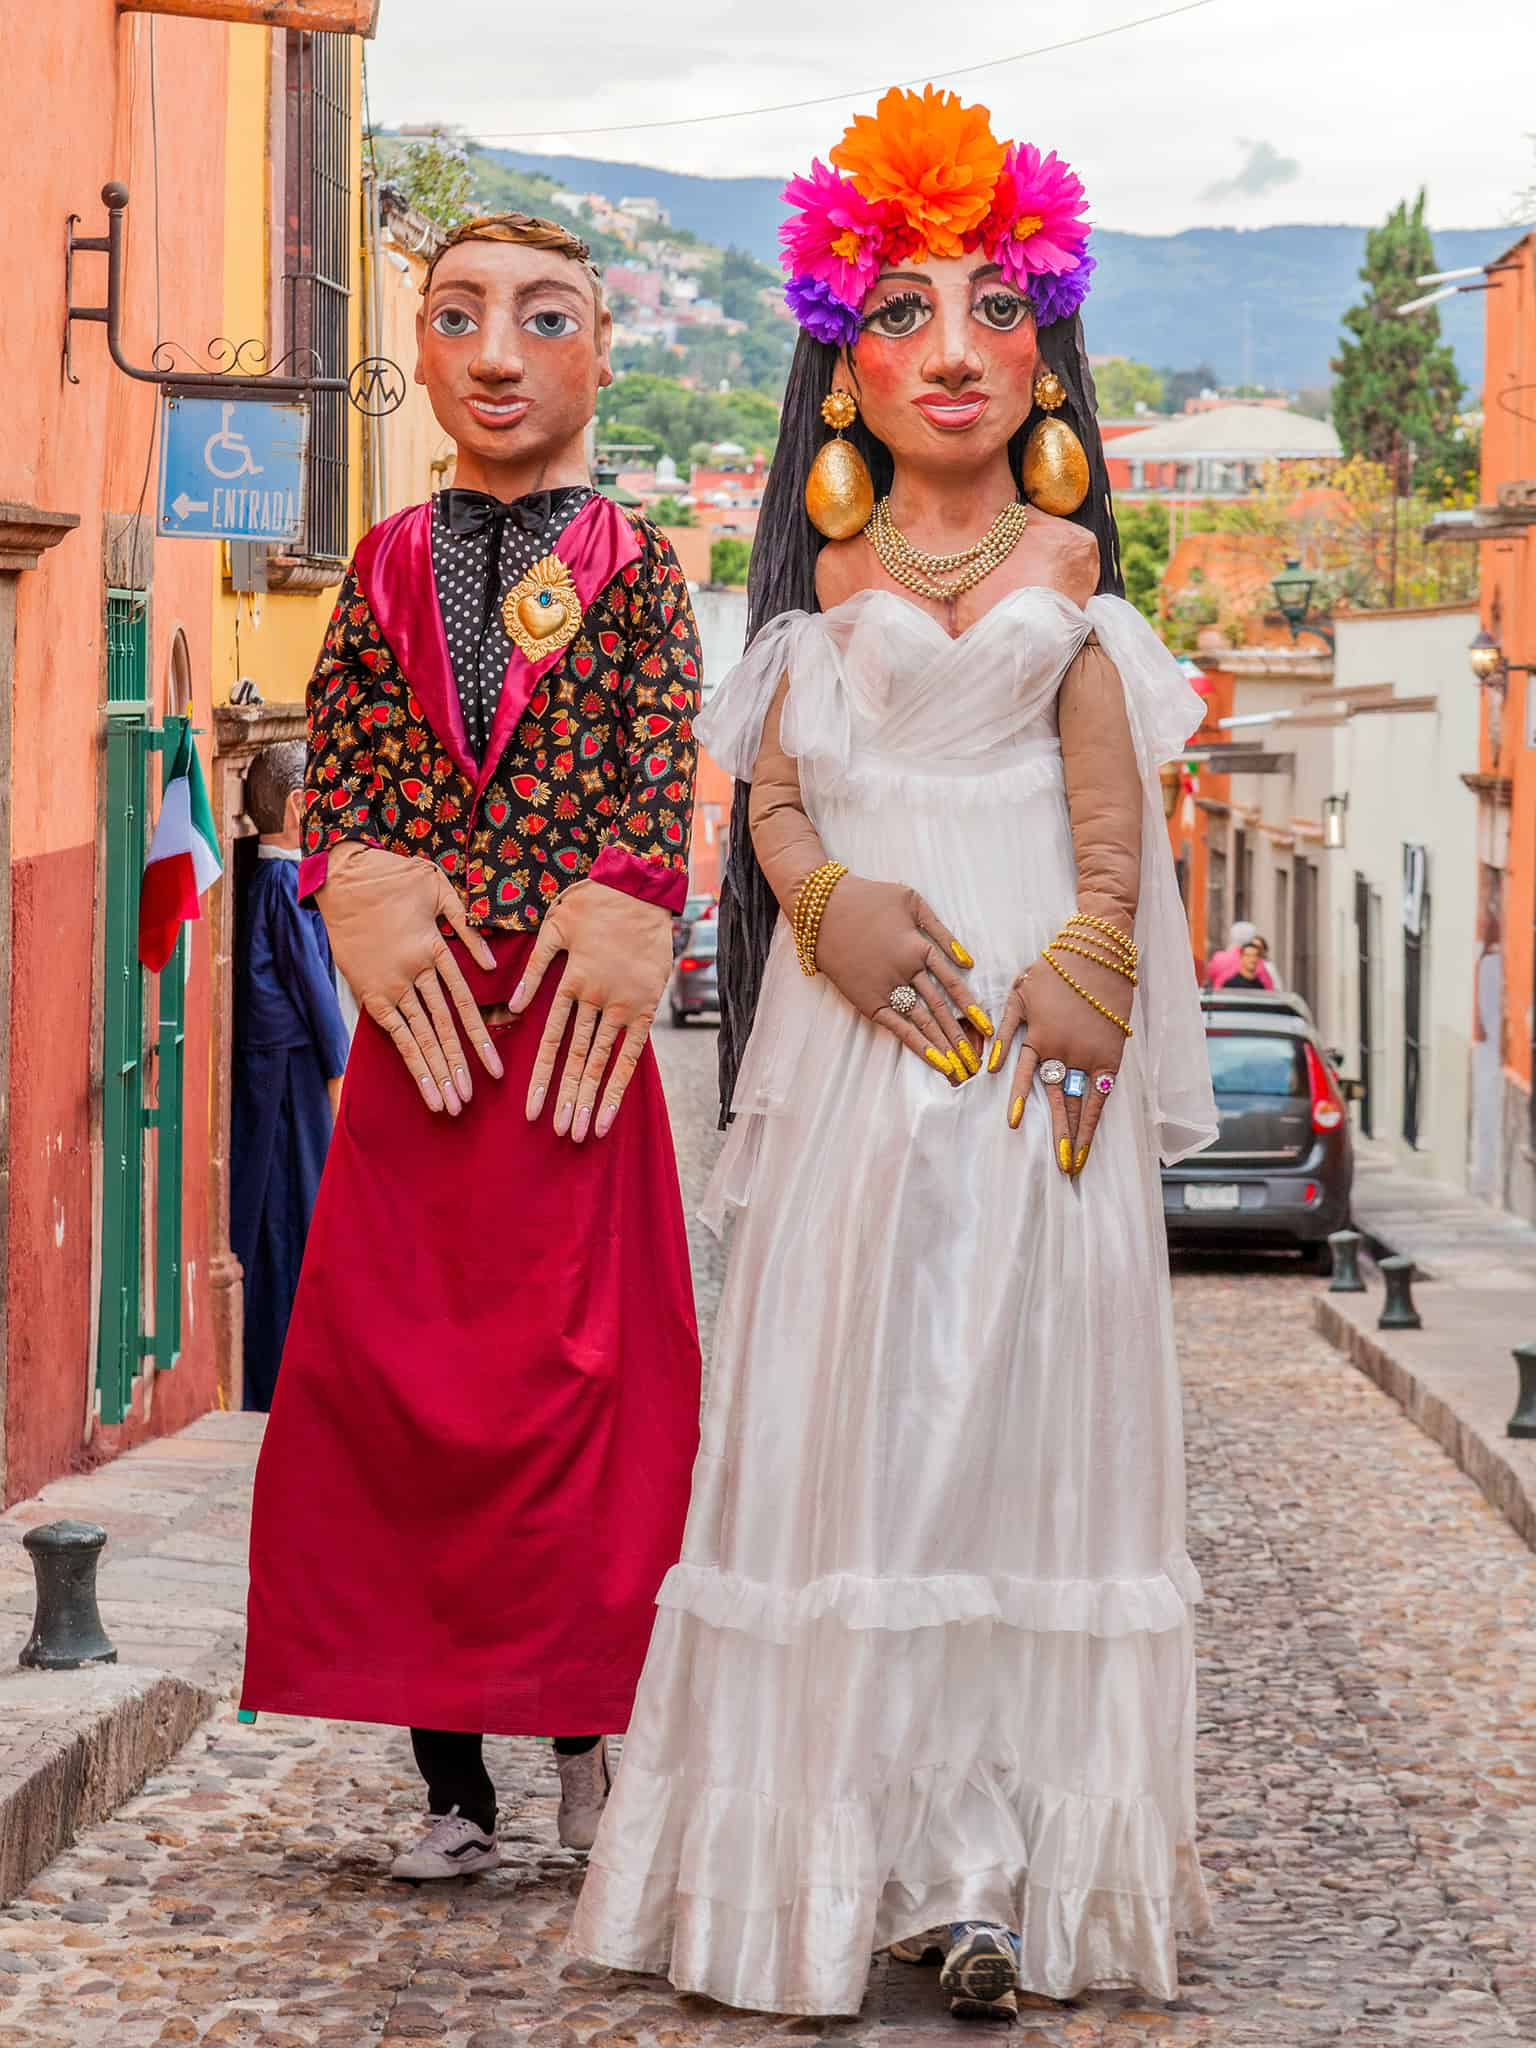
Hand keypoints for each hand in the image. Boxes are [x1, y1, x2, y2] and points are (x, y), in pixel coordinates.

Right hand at [315, 841, 502, 1115]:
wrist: (342, 877)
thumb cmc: (395, 878)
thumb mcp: (439, 888)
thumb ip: (466, 925)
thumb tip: (491, 963)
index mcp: (434, 949)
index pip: (465, 1004)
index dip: (481, 1040)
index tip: (495, 1069)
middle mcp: (413, 972)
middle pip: (443, 1029)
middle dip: (457, 1067)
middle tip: (468, 1101)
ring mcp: (390, 985)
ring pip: (418, 1035)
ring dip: (433, 1071)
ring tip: (447, 1103)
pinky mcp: (369, 991)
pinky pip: (392, 1030)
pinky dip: (408, 1056)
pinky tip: (420, 1080)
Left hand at [509, 880, 672, 1139]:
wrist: (640, 888)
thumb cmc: (591, 903)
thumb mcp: (553, 928)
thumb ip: (534, 970)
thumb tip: (513, 1007)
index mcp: (570, 982)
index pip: (551, 1041)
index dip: (541, 1078)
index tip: (531, 1109)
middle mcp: (596, 999)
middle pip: (577, 1060)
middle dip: (566, 1099)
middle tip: (558, 1133)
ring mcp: (623, 1005)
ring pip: (602, 1061)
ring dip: (591, 1099)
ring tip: (581, 1132)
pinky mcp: (646, 1007)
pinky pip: (633, 1052)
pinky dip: (621, 1083)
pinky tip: (612, 1111)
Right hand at [813, 877, 989, 1083]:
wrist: (822, 908)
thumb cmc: (868, 898)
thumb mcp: (912, 901)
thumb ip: (941, 929)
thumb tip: (967, 960)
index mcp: (919, 947)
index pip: (954, 984)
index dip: (972, 1008)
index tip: (988, 1029)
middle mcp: (906, 972)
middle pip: (941, 1010)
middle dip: (961, 1038)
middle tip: (976, 1062)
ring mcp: (886, 988)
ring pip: (923, 1023)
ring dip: (944, 1047)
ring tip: (961, 1070)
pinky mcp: (867, 1000)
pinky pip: (897, 1027)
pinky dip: (917, 1044)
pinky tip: (935, 1060)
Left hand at [992, 935, 1131, 1172]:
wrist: (1098, 952)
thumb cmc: (1054, 968)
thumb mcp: (1020, 993)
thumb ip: (1004, 1030)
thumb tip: (993, 1066)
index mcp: (1037, 1036)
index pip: (1025, 1076)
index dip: (1020, 1100)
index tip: (1014, 1125)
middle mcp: (1062, 1052)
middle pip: (1057, 1101)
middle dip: (1057, 1135)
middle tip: (1057, 1167)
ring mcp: (1087, 1055)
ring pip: (1080, 1103)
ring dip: (1076, 1135)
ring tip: (1073, 1163)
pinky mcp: (1110, 1055)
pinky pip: (1102, 1093)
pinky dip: (1096, 1116)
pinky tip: (1091, 1137)